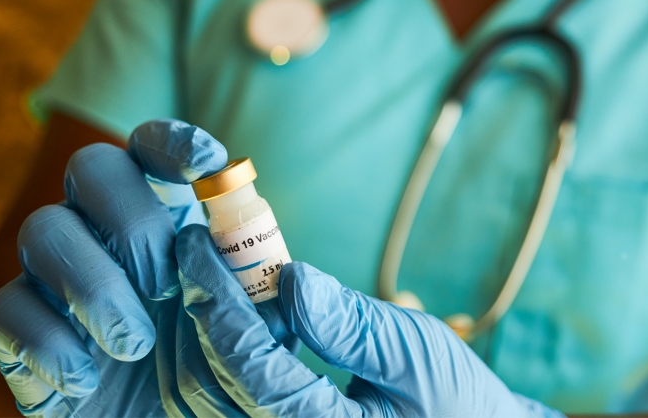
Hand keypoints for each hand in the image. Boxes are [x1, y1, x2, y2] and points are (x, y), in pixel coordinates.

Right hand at [0, 119, 293, 415]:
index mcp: (166, 219)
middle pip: (92, 167)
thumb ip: (271, 304)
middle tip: (164, 284)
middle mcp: (106, 234)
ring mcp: (57, 278)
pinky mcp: (22, 333)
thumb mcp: (259, 339)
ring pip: (41, 230)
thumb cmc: (218, 378)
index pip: (152, 149)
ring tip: (136, 345)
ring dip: (93, 285)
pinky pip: (4, 309)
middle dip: (132, 219)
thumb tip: (293, 276)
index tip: (208, 163)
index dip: (172, 141)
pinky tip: (86, 380)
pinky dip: (48, 343)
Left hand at [174, 224, 563, 417]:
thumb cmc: (454, 400)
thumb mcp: (415, 354)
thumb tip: (289, 278)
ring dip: (196, 332)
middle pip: (208, 384)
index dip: (215, 301)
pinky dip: (215, 356)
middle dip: (196, 311)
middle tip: (193, 251)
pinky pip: (223, 404)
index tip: (196, 246)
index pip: (247, 367)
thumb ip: (350, 324)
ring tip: (206, 276)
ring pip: (203, 398)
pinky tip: (231, 315)